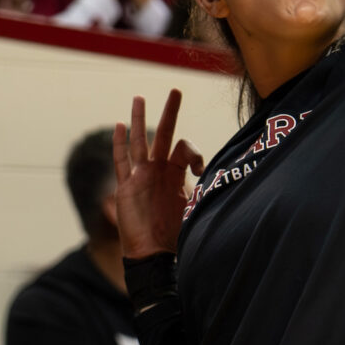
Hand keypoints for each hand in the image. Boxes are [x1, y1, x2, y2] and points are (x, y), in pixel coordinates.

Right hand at [113, 91, 205, 258]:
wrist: (154, 254)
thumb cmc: (175, 235)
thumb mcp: (194, 209)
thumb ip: (203, 193)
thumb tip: (224, 182)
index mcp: (176, 174)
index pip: (184, 148)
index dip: (194, 151)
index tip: (200, 168)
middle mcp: (159, 171)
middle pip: (164, 135)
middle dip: (170, 113)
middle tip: (176, 90)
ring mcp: (141, 177)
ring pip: (139, 142)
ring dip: (139, 120)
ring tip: (139, 98)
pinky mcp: (126, 187)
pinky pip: (122, 162)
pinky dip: (120, 144)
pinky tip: (119, 126)